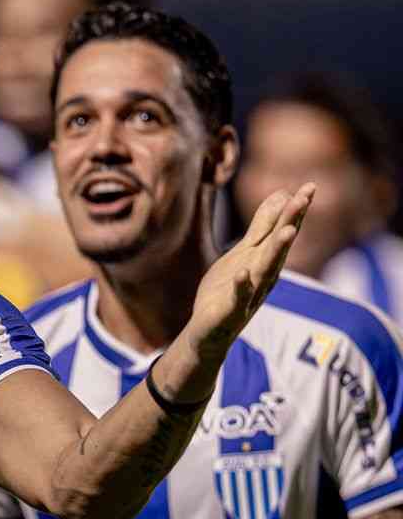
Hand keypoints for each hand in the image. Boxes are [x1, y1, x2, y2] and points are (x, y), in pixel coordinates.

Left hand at [186, 183, 314, 359]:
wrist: (208, 332)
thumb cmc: (227, 289)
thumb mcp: (244, 252)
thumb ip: (262, 226)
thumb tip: (282, 195)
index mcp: (265, 258)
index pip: (282, 230)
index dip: (294, 210)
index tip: (309, 186)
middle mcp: (263, 274)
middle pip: (279, 244)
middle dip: (291, 221)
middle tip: (305, 197)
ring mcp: (249, 292)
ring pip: (266, 268)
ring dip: (277, 250)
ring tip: (287, 231)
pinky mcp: (231, 310)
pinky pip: (238, 296)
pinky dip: (242, 284)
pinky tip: (243, 272)